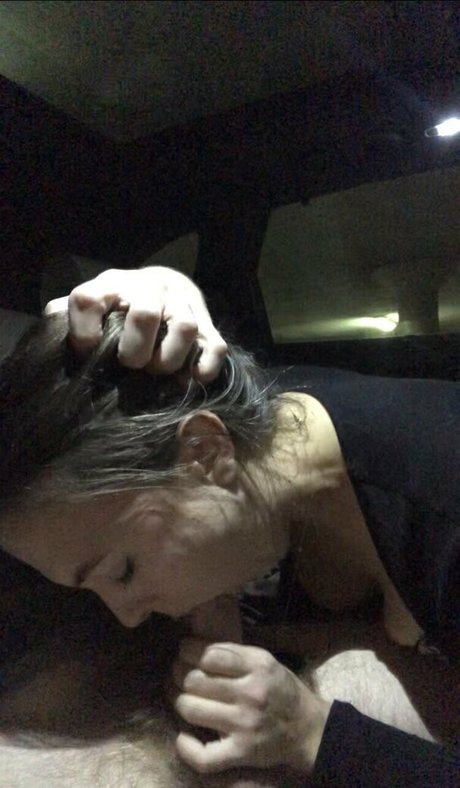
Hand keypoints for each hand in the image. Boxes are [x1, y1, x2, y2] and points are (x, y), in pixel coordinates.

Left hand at [44, 266, 227, 382]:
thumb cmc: (117, 307)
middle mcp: (149, 289)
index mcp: (110, 285)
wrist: (162, 286)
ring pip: (185, 328)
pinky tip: (187, 379)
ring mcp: (182, 305)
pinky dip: (202, 369)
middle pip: (145, 314)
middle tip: (131, 365)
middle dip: (136, 350)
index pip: (89, 300)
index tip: (86, 350)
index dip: (83, 331)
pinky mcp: (209, 326)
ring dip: (168, 360)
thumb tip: (52, 327)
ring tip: (157, 372)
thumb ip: (65, 317)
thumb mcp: (90, 305)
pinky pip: (214, 348)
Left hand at [172, 639, 331, 774]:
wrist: (306, 729)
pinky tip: (183, 736)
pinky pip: (203, 756)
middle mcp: (251, 694)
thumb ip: (233, 653)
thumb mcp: (264, 660)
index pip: (210, 655)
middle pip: (195, 681)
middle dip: (180, 675)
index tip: (185, 651)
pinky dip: (186, 747)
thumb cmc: (279, 689)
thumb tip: (194, 646)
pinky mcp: (241, 754)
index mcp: (258, 667)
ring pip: (192, 710)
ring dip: (180, 703)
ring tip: (184, 699)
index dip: (190, 651)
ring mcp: (245, 726)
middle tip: (178, 674)